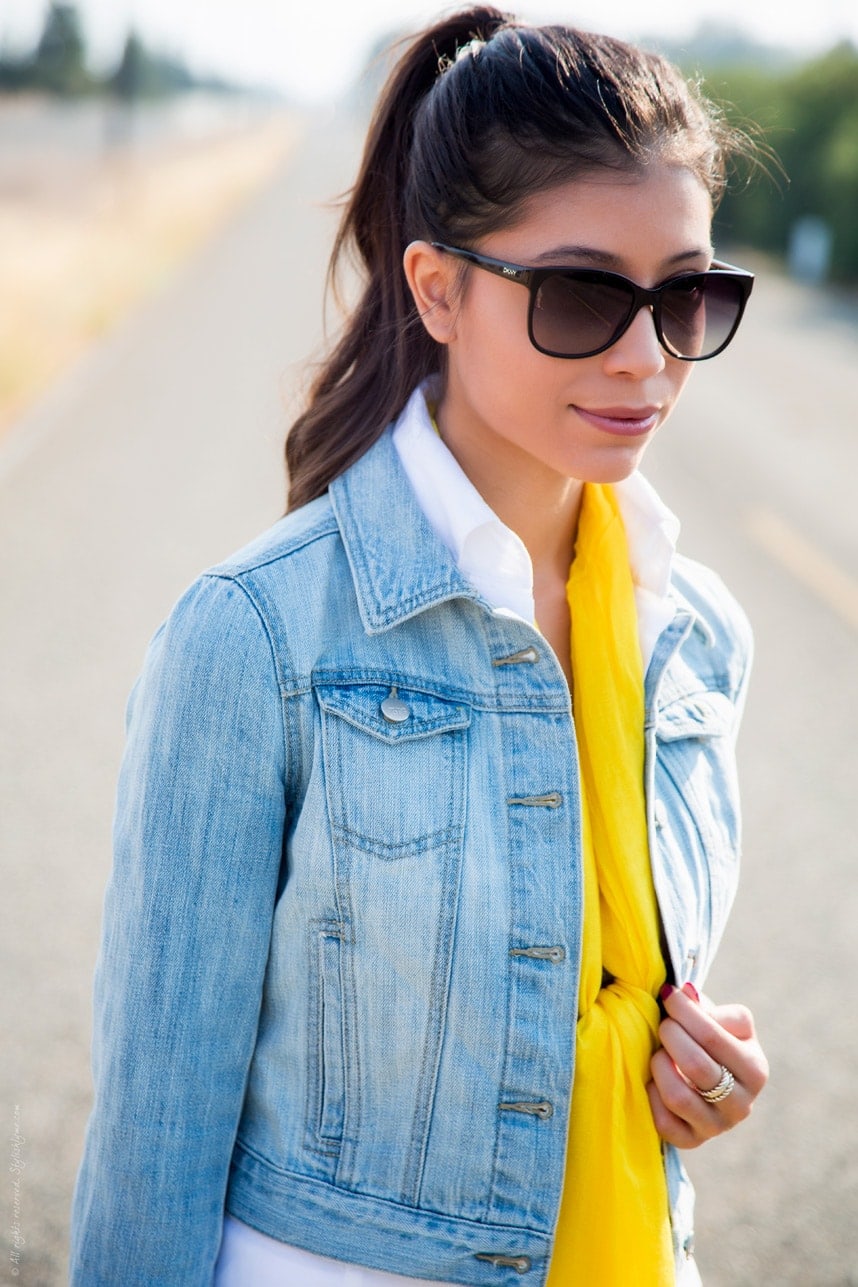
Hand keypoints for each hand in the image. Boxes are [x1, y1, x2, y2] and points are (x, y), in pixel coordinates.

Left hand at [647, 981, 768, 1148]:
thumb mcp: (720, 1021)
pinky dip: (653, 1096)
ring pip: (678, 1097)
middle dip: (671, 1036)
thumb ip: (704, 1006)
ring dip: (659, 1066)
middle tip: (663, 1025)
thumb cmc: (712, 1044)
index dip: (684, 1012)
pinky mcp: (693, 1141)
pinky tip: (654, 1080)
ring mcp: (717, 1126)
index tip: (668, 997)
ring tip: (658, 1052)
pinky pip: (665, 1123)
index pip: (713, 1035)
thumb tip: (684, 993)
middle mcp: (742, 1104)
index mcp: (754, 1069)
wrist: (707, 1084)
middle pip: (696, 1065)